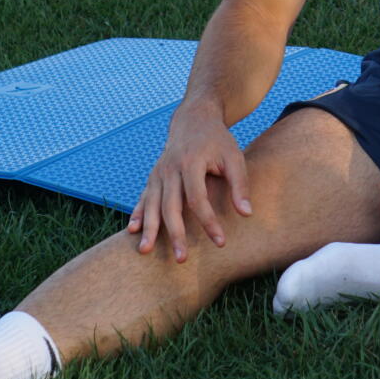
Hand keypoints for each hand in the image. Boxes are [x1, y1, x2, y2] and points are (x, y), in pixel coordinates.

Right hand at [127, 106, 251, 262]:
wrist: (194, 119)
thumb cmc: (218, 141)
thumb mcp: (234, 157)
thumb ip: (240, 185)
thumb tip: (247, 214)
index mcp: (192, 162)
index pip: (198, 198)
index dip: (208, 222)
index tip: (220, 242)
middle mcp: (171, 168)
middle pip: (170, 206)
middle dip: (175, 234)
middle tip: (181, 259)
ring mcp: (159, 172)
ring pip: (152, 204)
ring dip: (149, 229)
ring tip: (145, 251)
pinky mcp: (153, 176)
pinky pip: (143, 197)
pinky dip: (138, 214)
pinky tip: (132, 230)